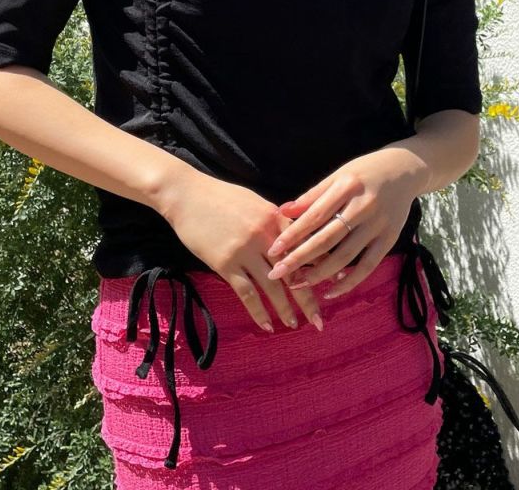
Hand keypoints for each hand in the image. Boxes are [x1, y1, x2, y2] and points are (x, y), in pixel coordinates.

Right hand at [154, 171, 324, 332]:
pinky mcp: (225, 263)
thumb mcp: (253, 202)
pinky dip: (258, 311)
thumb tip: (291, 237)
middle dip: (308, 298)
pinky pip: (247, 292)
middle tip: (320, 320)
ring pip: (272, 286)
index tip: (332, 284)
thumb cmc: (219, 196)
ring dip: (285, 308)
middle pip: (293, 271)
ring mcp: (244, 250)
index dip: (319, 267)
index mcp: (274, 217)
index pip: (304, 246)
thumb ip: (273, 220)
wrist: (185, 194)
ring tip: (294, 324)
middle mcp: (264, 235)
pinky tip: (266, 325)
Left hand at [264, 152, 419, 298]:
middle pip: (327, 239)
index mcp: (346, 186)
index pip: (314, 216)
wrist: (405, 169)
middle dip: (300, 259)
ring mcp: (379, 224)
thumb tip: (283, 211)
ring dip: (321, 274)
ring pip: (346, 256)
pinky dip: (351, 280)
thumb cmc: (364, 172)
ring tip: (299, 283)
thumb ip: (312, 196)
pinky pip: (369, 265)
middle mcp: (363, 206)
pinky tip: (332, 290)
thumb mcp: (337, 176)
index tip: (273, 250)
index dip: (292, 234)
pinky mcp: (391, 237)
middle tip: (278, 274)